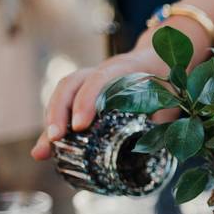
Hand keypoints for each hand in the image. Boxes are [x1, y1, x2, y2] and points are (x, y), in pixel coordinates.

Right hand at [30, 45, 169, 160]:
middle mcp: (101, 72)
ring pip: (62, 95)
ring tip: (43, 151)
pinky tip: (48, 148)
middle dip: (58, 113)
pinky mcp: (84, 92)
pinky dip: (55, 126)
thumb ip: (160, 121)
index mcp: (124, 69)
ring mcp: (89, 80)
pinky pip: (64, 105)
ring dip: (51, 122)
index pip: (99, 79)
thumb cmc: (166, 82)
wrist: (160, 60)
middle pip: (70, 85)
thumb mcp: (170, 100)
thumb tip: (151, 153)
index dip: (86, 101)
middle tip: (54, 139)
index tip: (80, 126)